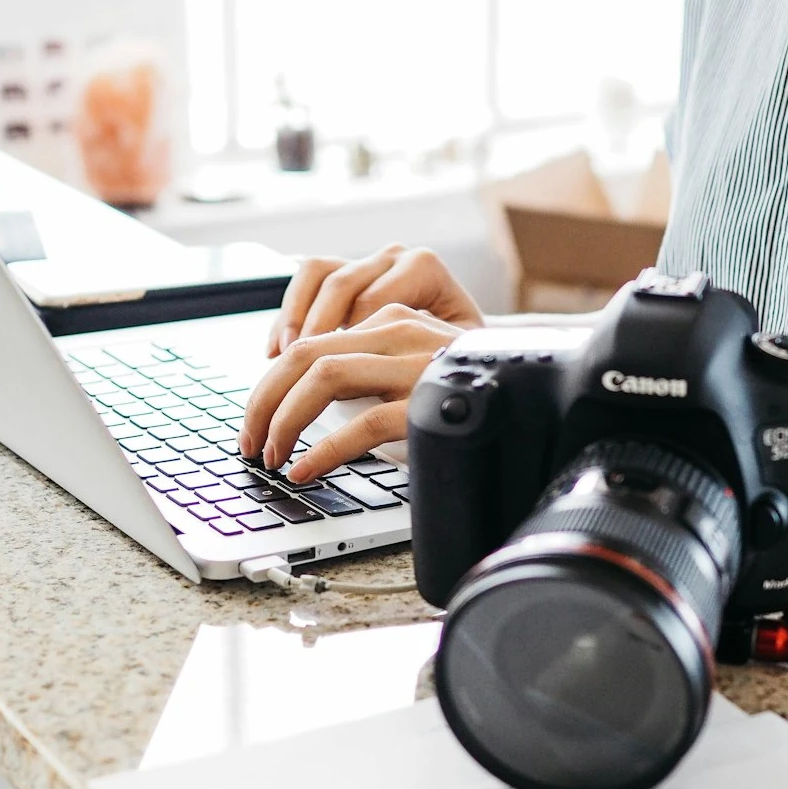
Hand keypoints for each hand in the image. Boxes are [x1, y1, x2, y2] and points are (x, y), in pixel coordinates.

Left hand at [240, 304, 463, 481]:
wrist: (538, 396)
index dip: (271, 381)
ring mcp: (416, 364)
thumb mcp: (411, 374)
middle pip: (306, 353)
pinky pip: (363, 423)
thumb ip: (368, 374)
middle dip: (264, 399)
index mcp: (393, 319)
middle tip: (249, 441)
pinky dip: (324, 449)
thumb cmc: (470, 395)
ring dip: (285, 420)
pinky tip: (307, 469)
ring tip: (272, 456)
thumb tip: (301, 409)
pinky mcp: (430, 401)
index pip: (312, 340)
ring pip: (324, 377)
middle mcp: (401, 332)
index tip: (257, 418)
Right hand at [267, 243, 483, 356]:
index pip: (374, 301)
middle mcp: (394, 258)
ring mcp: (368, 261)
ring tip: (282, 357)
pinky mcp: (346, 272)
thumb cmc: (457, 353)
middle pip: (339, 285)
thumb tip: (388, 395)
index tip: (331, 374)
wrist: (463, 341)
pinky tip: (276, 349)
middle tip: (296, 375)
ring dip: (294, 318)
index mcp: (424, 270)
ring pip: (317, 274)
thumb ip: (421, 362)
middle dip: (312, 333)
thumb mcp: (450, 357)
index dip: (348, 339)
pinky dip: (288, 313)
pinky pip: (307, 279)